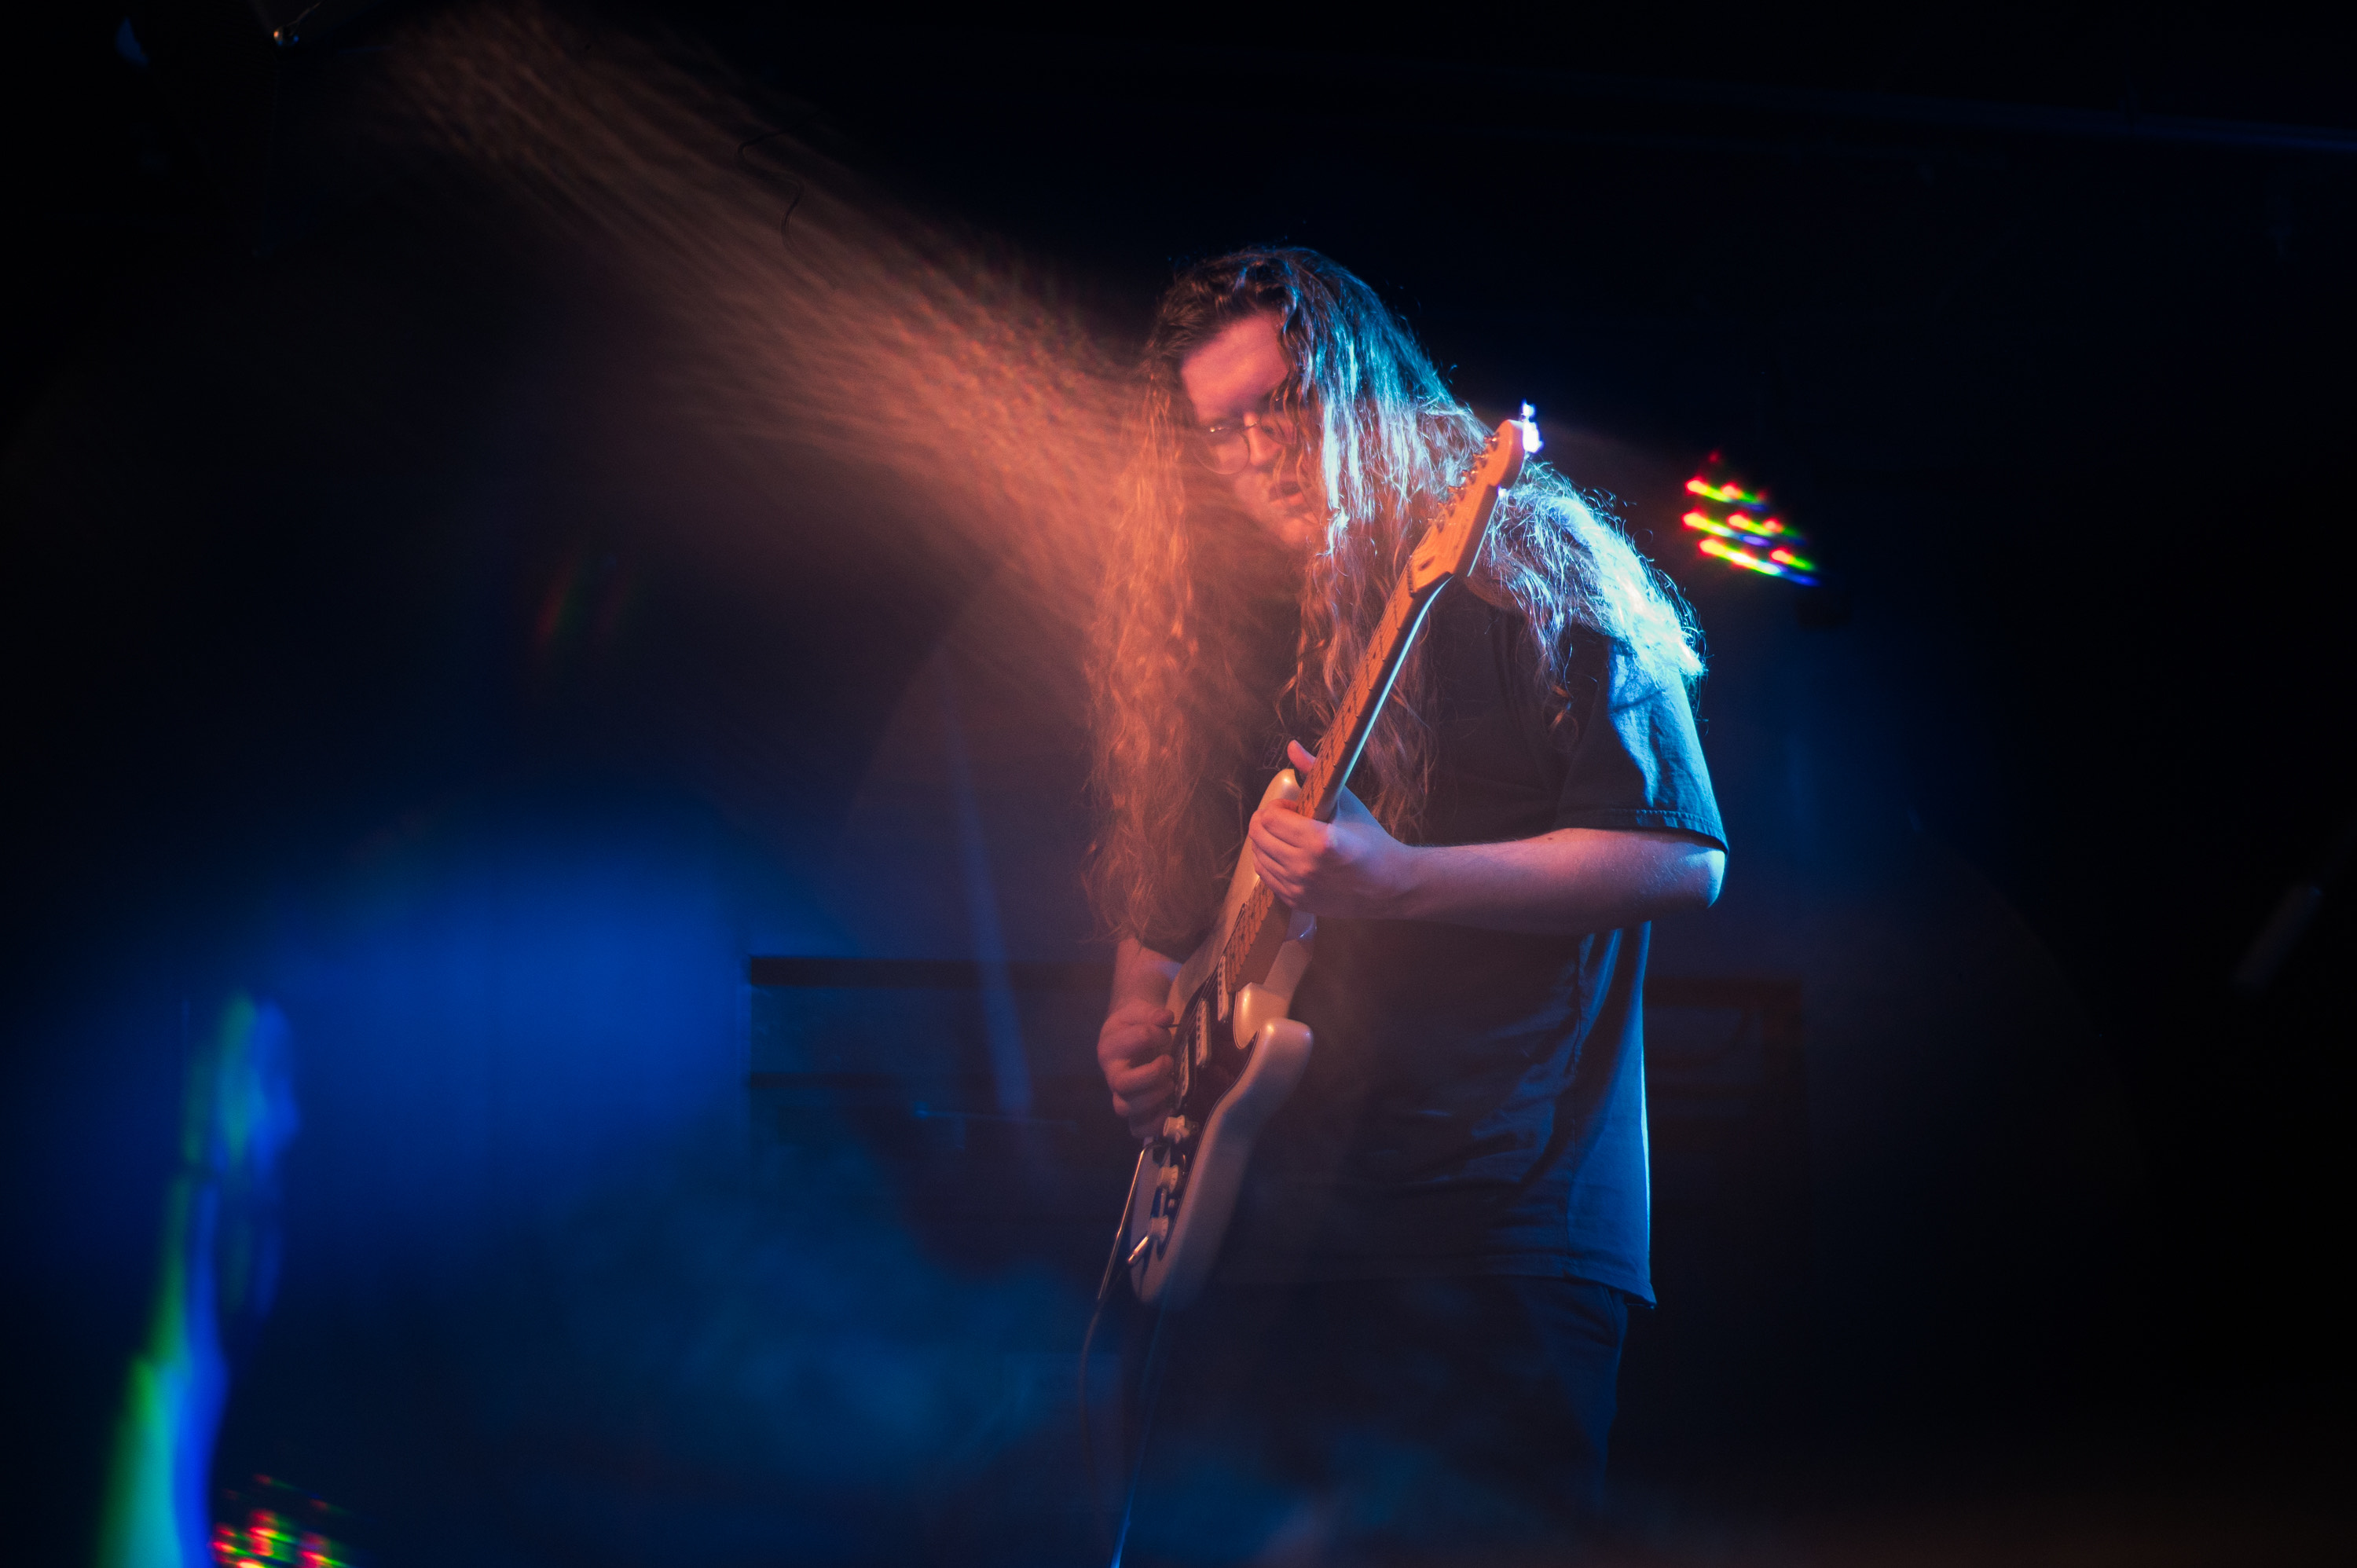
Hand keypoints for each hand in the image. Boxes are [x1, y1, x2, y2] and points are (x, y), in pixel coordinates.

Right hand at [1097, 997, 1175, 1137]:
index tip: (1165, 1029)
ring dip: (1153, 1097)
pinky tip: (1170, 1110)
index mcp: (1110, 1046)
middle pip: (1122, 1083)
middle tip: (1169, 1062)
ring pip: (1126, 1108)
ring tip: (1171, 1083)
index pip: (1136, 1040)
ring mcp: (1121, 1094)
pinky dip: (1154, 1124)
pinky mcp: (1134, 1109)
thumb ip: (1152, 1013)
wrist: (1129, 1033)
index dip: (1155, 1034)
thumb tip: (1166, 1018)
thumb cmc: (1134, 1023)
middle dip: (1151, 1074)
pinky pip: (1137, 1128)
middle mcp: (1111, 1073)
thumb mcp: (1140, 1010)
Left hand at [1248, 741, 1418, 918]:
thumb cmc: (1371, 840)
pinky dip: (1270, 862)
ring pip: (1258, 857)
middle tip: (1285, 818)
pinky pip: (1265, 877)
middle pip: (1258, 836)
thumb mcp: (1346, 802)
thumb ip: (1315, 772)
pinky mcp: (1297, 902)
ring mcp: (1299, 887)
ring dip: (1266, 842)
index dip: (1278, 806)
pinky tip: (1287, 854)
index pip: (1271, 817)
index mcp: (1319, 840)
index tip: (1294, 807)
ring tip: (1287, 836)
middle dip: (1266, 821)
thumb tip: (1292, 746)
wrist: (1390, 885)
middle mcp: (1305, 866)